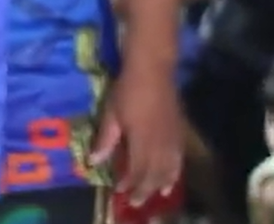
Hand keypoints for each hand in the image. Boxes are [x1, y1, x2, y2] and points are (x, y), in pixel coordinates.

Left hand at [90, 61, 182, 206]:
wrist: (153, 71)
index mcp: (141, 141)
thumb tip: (94, 161)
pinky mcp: (180, 133)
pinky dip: (176, 173)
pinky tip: (172, 181)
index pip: (137, 170)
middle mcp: (160, 145)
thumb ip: (105, 140)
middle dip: (145, 190)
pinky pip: (179, 160)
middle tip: (136, 203)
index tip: (119, 190)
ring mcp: (173, 139)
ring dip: (161, 185)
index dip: (129, 183)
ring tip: (155, 196)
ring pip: (169, 170)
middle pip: (154, 174)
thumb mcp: (111, 114)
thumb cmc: (127, 90)